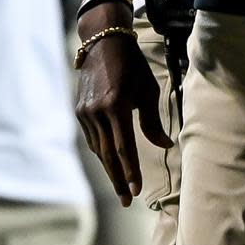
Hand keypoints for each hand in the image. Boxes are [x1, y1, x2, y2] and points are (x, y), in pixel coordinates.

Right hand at [74, 21, 172, 206]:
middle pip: (108, 155)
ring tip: (122, 188)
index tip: (136, 191)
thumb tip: (165, 145)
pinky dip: (101, 153)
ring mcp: (84, 113)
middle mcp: (96, 112)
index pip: (123, 147)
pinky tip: (111, 163)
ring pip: (98, 149)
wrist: (103, 43)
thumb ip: (153, 121)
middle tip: (127, 201)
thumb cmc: (132, 66)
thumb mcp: (147, 90)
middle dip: (119, 179)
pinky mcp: (79, 111)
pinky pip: (92, 139)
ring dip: (110, 169)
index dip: (131, 171)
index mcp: (115, 106)